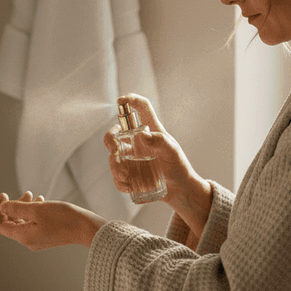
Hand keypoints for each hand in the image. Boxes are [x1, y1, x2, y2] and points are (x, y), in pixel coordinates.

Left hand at [0, 191, 106, 250]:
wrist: (87, 228)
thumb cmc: (63, 218)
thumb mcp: (37, 209)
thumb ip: (17, 208)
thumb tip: (2, 207)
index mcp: (23, 236)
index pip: (2, 225)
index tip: (4, 195)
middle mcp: (29, 241)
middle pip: (13, 223)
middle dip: (15, 206)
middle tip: (28, 192)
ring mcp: (39, 240)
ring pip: (24, 222)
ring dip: (26, 208)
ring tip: (36, 195)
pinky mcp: (48, 236)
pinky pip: (35, 224)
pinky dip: (35, 213)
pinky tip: (44, 203)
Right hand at [103, 94, 211, 237]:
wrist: (180, 191)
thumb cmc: (179, 167)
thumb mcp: (173, 152)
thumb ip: (161, 141)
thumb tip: (142, 135)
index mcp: (151, 131)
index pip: (141, 108)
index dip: (131, 100)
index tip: (121, 101)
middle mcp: (138, 142)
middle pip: (116, 133)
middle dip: (109, 139)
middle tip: (114, 150)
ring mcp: (132, 158)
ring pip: (113, 156)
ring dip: (115, 166)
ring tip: (126, 177)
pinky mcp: (129, 173)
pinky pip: (117, 175)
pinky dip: (119, 181)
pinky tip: (128, 186)